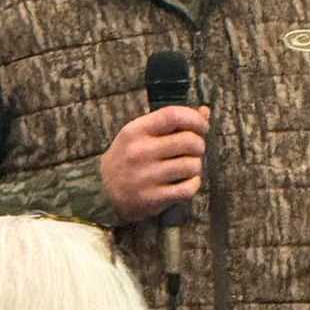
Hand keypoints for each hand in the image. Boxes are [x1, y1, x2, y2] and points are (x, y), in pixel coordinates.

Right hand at [100, 104, 209, 222]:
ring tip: (187, 167)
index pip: (173, 115)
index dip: (195, 119)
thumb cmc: (129, 157)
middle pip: (189, 141)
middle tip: (195, 150)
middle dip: (199, 145)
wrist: (104, 190)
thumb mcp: (141, 134)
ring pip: (192, 165)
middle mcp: (139, 152)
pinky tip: (186, 182)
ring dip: (196, 166)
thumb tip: (205, 112)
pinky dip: (194, 184)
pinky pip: (188, 189)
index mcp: (136, 131)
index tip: (202, 126)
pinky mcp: (152, 197)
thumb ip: (171, 122)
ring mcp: (145, 176)